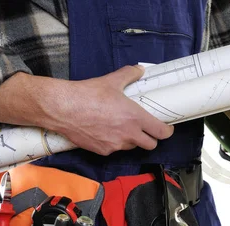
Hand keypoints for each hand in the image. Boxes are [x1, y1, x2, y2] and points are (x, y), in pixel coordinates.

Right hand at [46, 65, 172, 154]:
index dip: (167, 131)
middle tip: (146, 130)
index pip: (161, 132)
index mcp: (135, 117)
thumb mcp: (111, 81)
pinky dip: (114, 143)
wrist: (63, 108)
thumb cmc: (87, 94)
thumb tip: (139, 70)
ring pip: (131, 147)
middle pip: (150, 145)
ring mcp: (116, 145)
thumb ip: (129, 75)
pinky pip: (114, 149)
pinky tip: (105, 131)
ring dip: (131, 140)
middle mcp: (128, 134)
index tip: (167, 128)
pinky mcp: (103, 151)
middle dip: (151, 138)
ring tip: (122, 127)